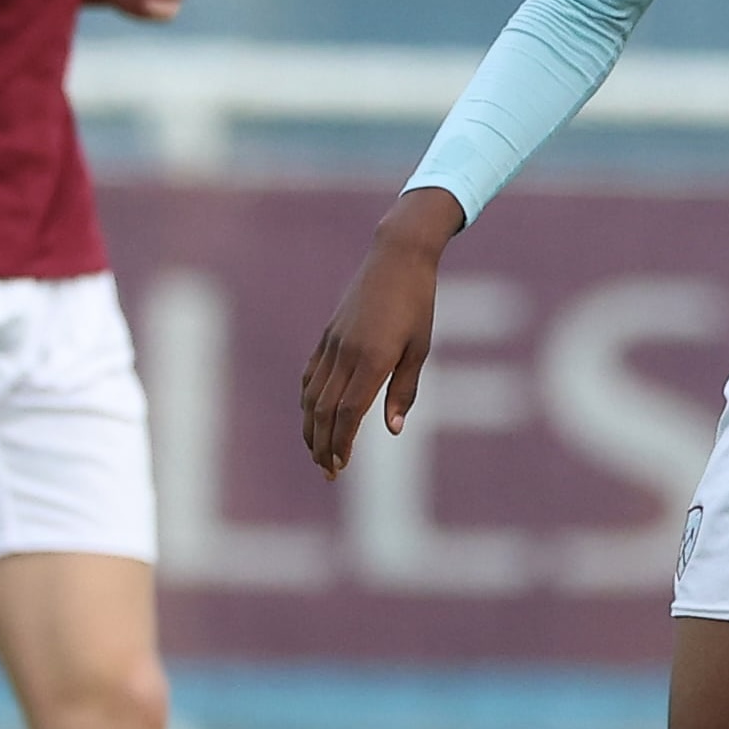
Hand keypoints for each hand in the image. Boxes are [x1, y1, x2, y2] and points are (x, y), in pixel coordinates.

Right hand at [300, 193, 461, 476]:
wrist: (397, 257)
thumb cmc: (418, 303)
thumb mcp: (420, 348)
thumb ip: (404, 389)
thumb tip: (393, 430)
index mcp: (372, 359)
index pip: (348, 413)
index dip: (342, 443)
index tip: (340, 466)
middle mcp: (346, 354)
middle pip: (324, 411)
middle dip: (323, 445)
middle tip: (328, 472)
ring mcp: (333, 343)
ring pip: (312, 395)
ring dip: (311, 427)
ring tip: (317, 452)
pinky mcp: (328, 334)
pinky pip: (311, 374)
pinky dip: (308, 399)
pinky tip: (311, 414)